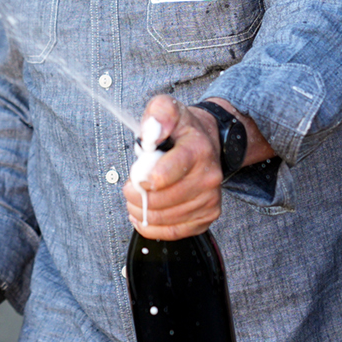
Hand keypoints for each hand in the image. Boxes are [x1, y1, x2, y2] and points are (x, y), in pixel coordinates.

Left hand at [122, 96, 223, 239]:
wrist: (208, 143)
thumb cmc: (182, 130)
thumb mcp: (167, 108)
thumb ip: (158, 113)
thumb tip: (152, 130)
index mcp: (197, 150)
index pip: (162, 175)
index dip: (142, 179)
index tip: (136, 176)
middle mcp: (209, 177)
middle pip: (160, 200)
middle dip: (136, 195)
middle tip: (132, 186)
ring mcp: (209, 200)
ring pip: (164, 219)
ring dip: (142, 211)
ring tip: (137, 198)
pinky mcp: (206, 218)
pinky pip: (173, 233)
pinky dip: (152, 227)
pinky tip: (145, 215)